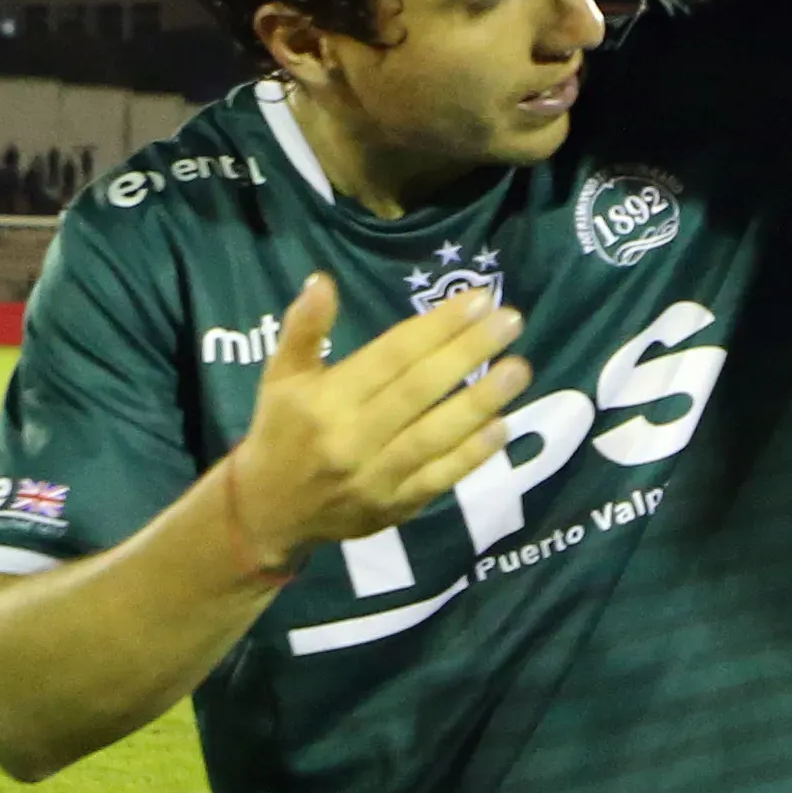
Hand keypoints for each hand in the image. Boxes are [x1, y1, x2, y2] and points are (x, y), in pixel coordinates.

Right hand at [221, 273, 529, 569]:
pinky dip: (472, 454)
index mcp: (325, 401)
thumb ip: (303, 329)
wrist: (272, 511)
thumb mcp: (280, 376)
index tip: (478, 300)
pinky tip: (503, 426)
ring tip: (519, 368)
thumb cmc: (281, 430)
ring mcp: (377, 477)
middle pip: (419, 390)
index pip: (392, 356)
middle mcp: (351, 438)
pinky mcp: (396, 507)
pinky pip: (440, 477)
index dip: (437, 328)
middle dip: (468, 353)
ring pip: (435, 435)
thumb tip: (323, 281)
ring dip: (480, 402)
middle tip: (511, 321)